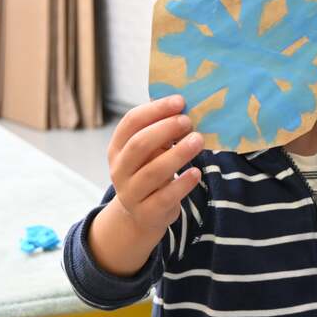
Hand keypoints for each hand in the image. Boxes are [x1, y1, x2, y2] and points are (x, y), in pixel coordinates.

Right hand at [107, 95, 203, 235]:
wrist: (141, 215)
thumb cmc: (149, 172)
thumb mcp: (151, 151)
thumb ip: (161, 131)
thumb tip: (182, 106)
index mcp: (118, 147)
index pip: (131, 122)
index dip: (155, 109)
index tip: (179, 101)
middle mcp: (119, 169)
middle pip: (139, 145)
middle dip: (165, 129)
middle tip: (188, 121)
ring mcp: (131, 193)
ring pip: (152, 172)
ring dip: (178, 154)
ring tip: (198, 140)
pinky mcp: (146, 213)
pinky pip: (165, 197)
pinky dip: (182, 184)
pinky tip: (196, 173)